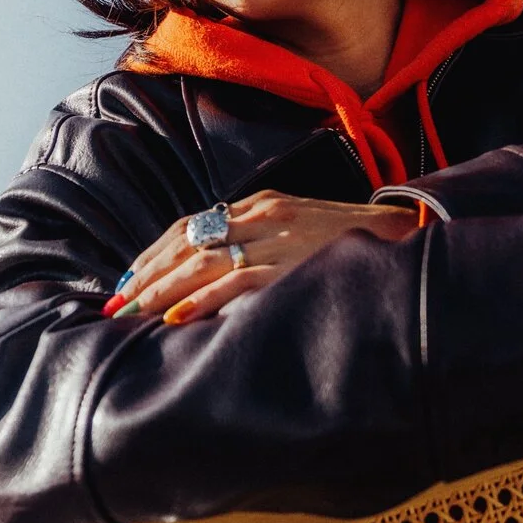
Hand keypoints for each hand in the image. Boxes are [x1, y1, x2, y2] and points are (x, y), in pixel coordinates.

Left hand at [107, 191, 421, 324]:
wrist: (406, 235)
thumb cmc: (350, 242)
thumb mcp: (298, 229)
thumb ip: (259, 242)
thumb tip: (215, 277)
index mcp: (260, 204)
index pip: (189, 225)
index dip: (154, 253)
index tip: (128, 280)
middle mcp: (261, 215)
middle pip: (186, 242)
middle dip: (146, 274)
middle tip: (116, 303)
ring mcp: (276, 238)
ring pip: (202, 261)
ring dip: (162, 289)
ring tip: (133, 313)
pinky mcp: (292, 262)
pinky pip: (237, 281)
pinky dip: (203, 299)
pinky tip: (176, 317)